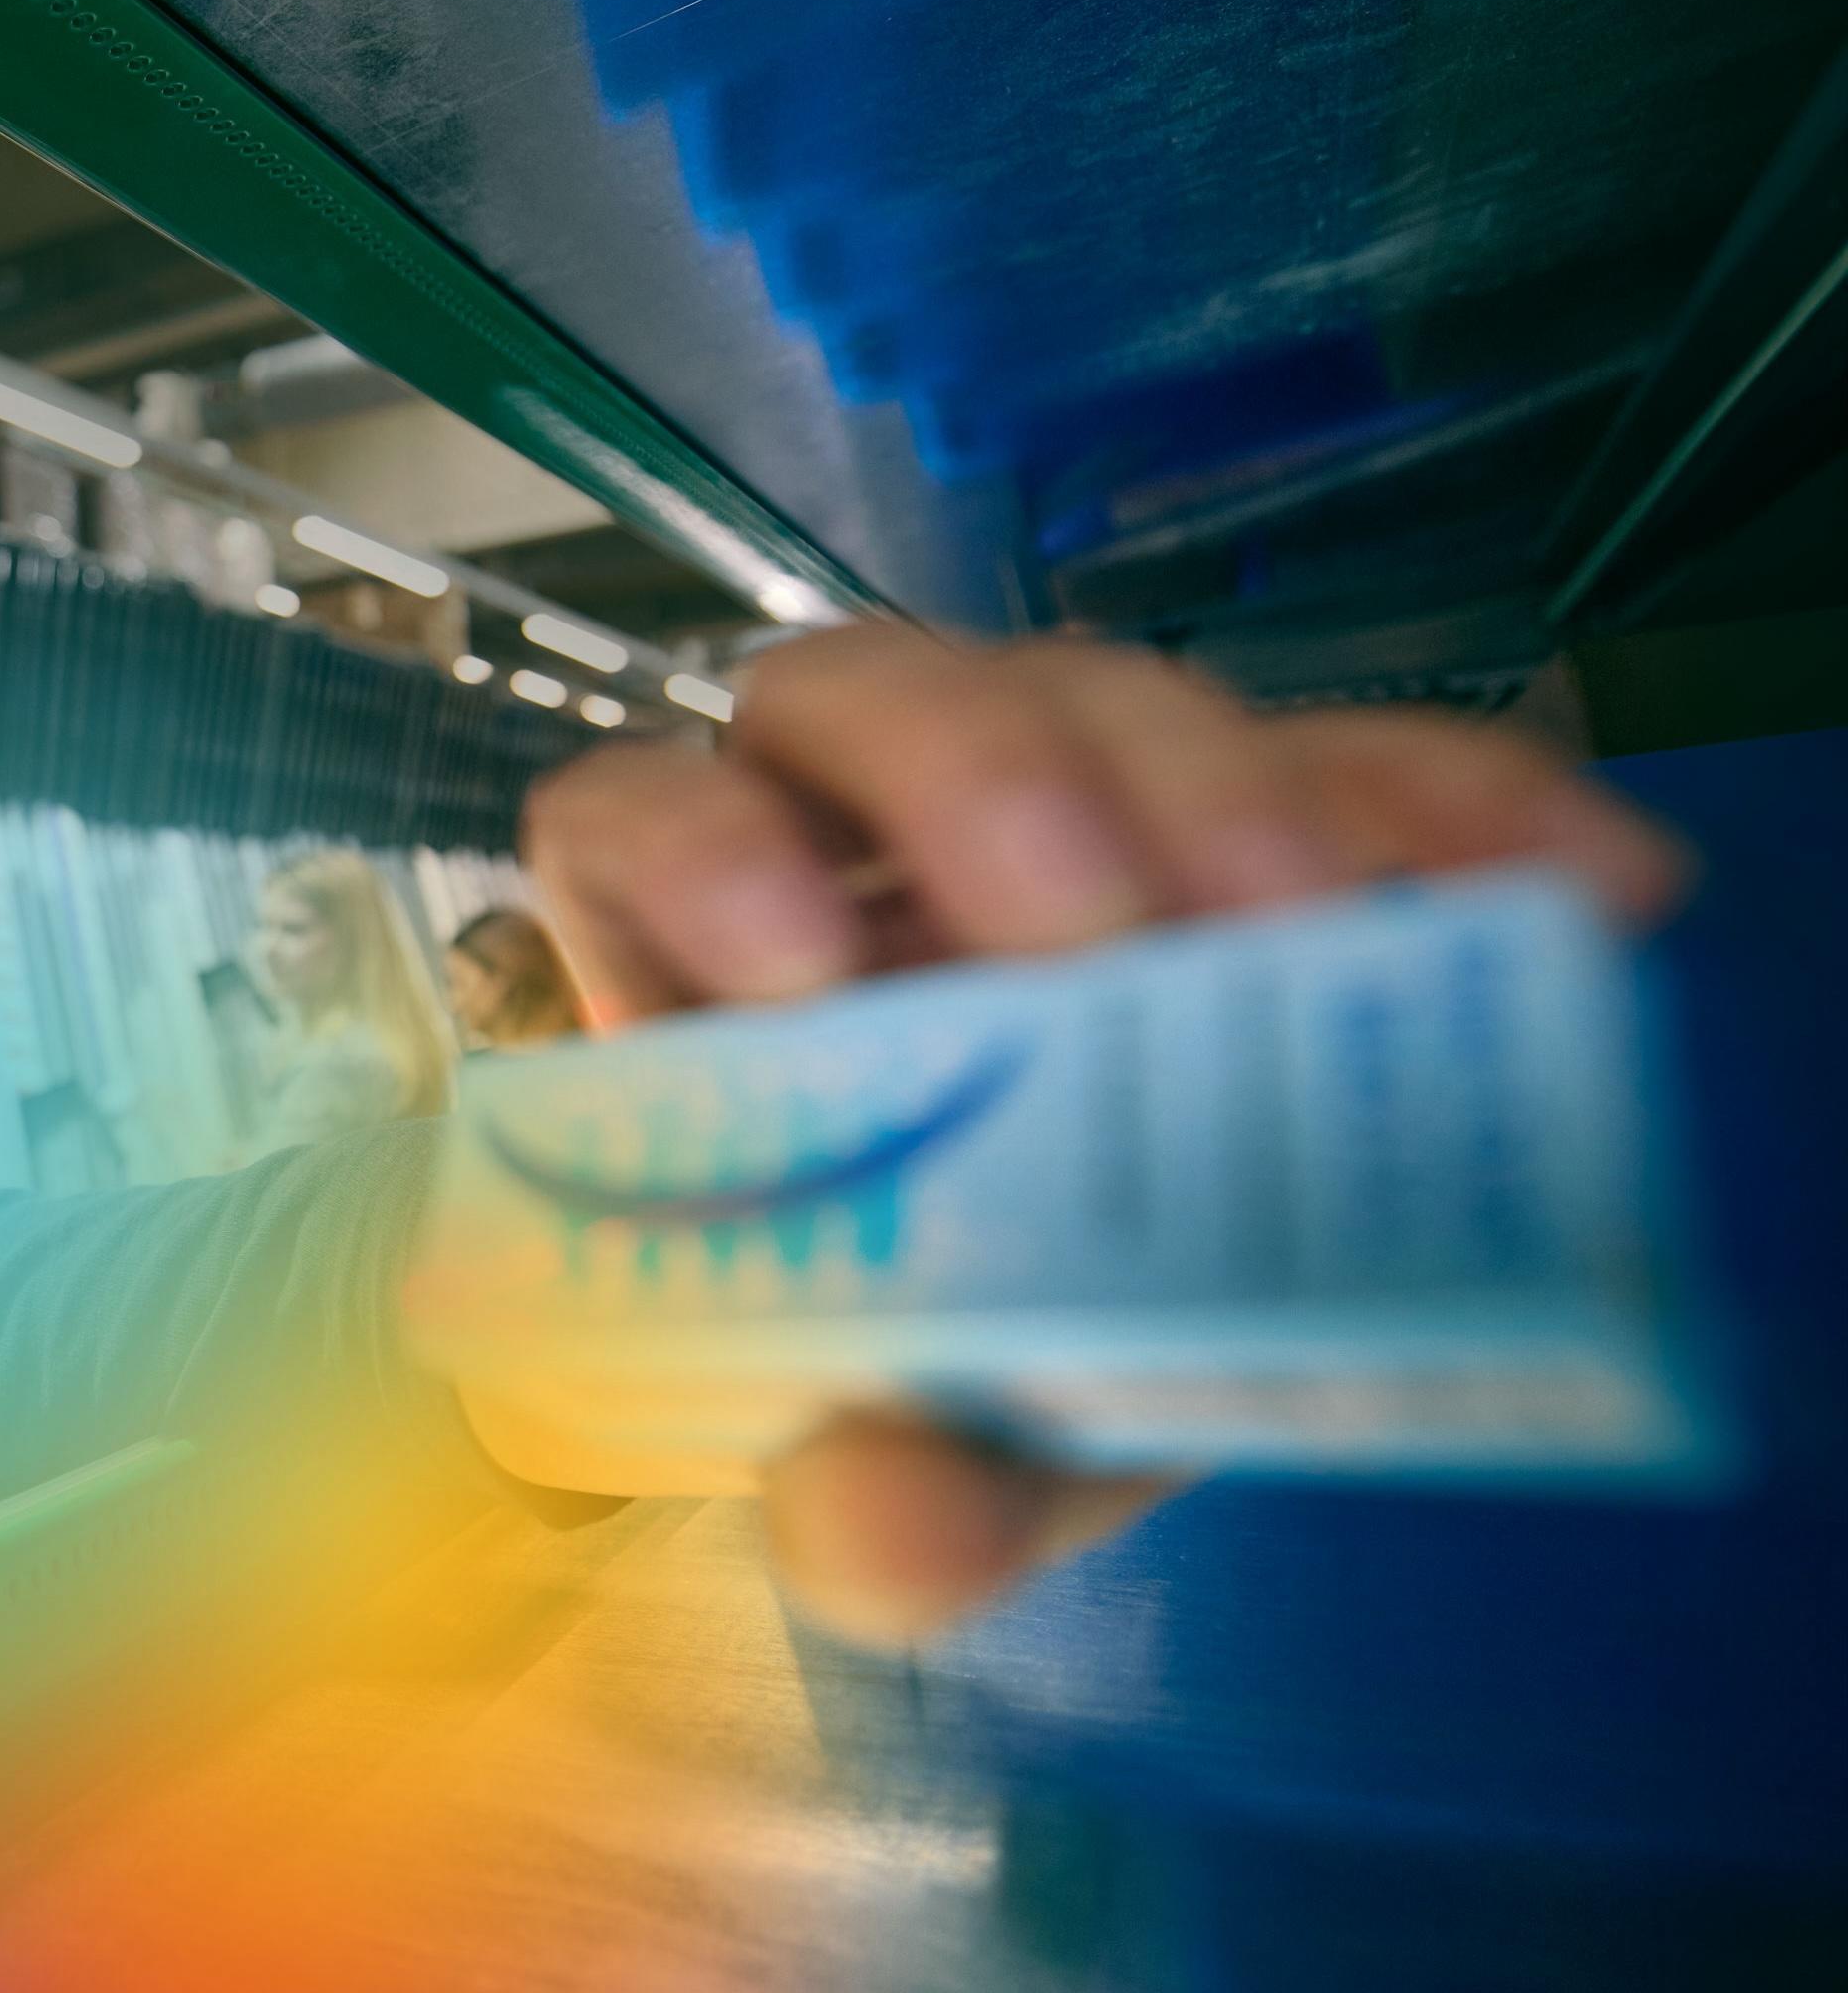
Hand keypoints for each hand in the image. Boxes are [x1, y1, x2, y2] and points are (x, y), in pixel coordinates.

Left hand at [498, 625, 1687, 1643]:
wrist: (1080, 1364)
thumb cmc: (925, 1379)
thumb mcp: (896, 1464)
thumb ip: (862, 1506)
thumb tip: (881, 1516)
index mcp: (704, 983)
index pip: (631, 823)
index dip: (694, 855)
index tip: (804, 966)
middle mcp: (852, 849)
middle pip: (848, 699)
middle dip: (967, 776)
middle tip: (1093, 921)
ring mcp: (1066, 806)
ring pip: (1085, 693)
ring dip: (1201, 780)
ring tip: (1308, 921)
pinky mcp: (1268, 820)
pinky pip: (1362, 756)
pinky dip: (1461, 806)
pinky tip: (1579, 882)